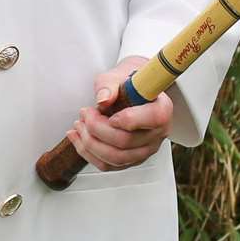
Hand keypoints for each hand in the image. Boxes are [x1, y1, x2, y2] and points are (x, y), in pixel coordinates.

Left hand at [67, 56, 173, 171]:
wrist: (133, 91)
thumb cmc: (128, 82)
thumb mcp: (118, 74)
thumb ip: (109, 84)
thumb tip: (103, 98)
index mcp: (161, 109)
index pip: (152, 119)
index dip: (126, 118)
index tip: (105, 109)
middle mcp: (157, 133)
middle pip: (126, 141)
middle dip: (96, 128)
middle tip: (85, 113)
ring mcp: (145, 149)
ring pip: (116, 158)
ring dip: (90, 143)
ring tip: (79, 125)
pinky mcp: (131, 159)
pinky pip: (109, 165)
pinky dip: (88, 153)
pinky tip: (78, 138)